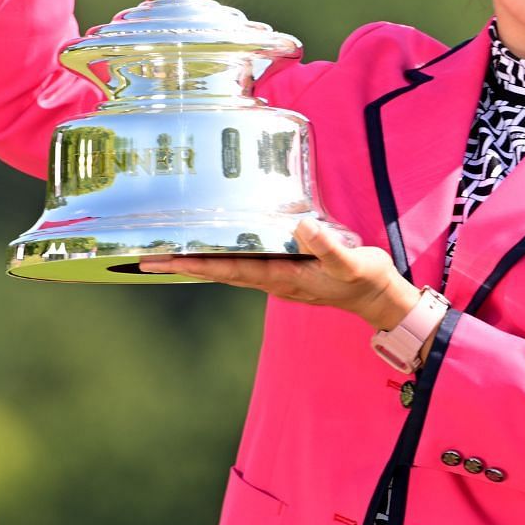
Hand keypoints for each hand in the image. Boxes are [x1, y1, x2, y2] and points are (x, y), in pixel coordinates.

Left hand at [137, 219, 417, 330]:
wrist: (379, 298)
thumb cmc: (365, 279)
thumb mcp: (352, 262)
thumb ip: (327, 246)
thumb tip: (300, 227)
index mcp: (282, 277)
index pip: (229, 269)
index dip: (194, 263)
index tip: (162, 260)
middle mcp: (273, 280)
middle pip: (219, 271)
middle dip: (183, 265)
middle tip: (145, 257)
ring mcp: (277, 278)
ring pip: (229, 270)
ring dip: (198, 263)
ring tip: (169, 254)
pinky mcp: (285, 272)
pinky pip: (245, 265)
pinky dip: (222, 258)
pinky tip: (215, 249)